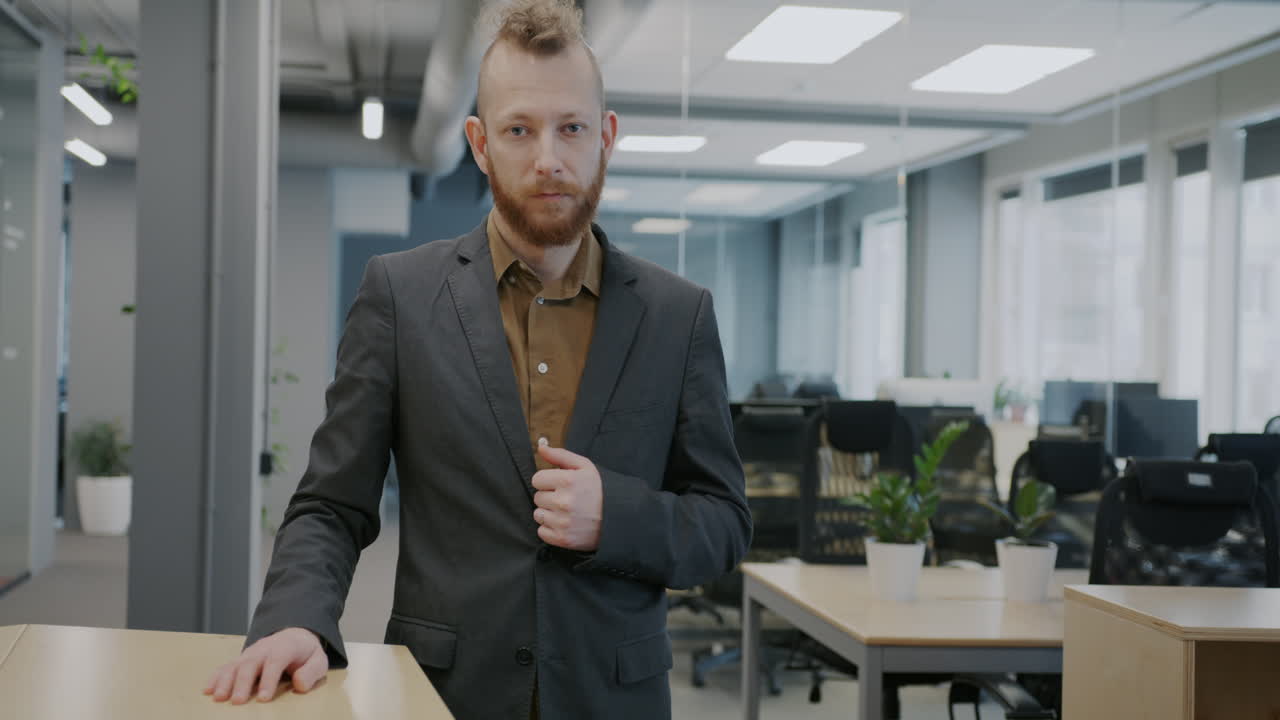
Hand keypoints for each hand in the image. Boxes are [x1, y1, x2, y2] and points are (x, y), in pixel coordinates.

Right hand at [204, 627, 327, 703]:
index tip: (264, 698)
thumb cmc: (306, 653)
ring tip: (219, 698)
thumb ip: (311, 672)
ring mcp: (251, 652)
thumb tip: (299, 684)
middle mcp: (265, 648)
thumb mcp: (318, 660)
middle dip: (243, 682)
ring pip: (236, 664)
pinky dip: (216, 677)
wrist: (295, 636)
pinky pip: (226, 666)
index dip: (269, 679)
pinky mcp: (241, 659)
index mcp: (285, 646)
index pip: (276, 661)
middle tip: (237, 701)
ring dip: (225, 681)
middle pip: (251, 663)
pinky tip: (208, 689)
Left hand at [532, 445, 602, 551]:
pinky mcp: (562, 539)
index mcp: (567, 481)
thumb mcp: (585, 466)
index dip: (548, 481)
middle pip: (537, 497)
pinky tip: (565, 523)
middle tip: (567, 499)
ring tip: (566, 512)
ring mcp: (562, 522)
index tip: (559, 485)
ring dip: (549, 513)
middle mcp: (562, 502)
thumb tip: (541, 447)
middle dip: (550, 496)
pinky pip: (542, 532)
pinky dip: (551, 529)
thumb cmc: (600, 490)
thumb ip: (560, 455)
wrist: (619, 517)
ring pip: (538, 514)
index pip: (537, 479)